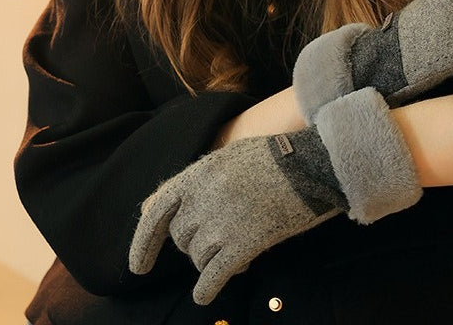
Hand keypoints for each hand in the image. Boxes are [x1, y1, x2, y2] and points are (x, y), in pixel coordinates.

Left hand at [129, 89, 420, 304]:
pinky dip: (206, 289)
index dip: (142, 242)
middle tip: (221, 240)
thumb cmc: (278, 157)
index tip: (137, 267)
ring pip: (198, 257)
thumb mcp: (231, 157)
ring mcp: (223, 221)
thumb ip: (200, 180)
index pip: (157, 212)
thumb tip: (163, 204)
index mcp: (199, 172)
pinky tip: (206, 295)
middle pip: (181, 237)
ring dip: (211, 260)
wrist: (315, 163)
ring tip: (237, 251)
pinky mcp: (244, 243)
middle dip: (195, 244)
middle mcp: (204, 197)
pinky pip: (212, 276)